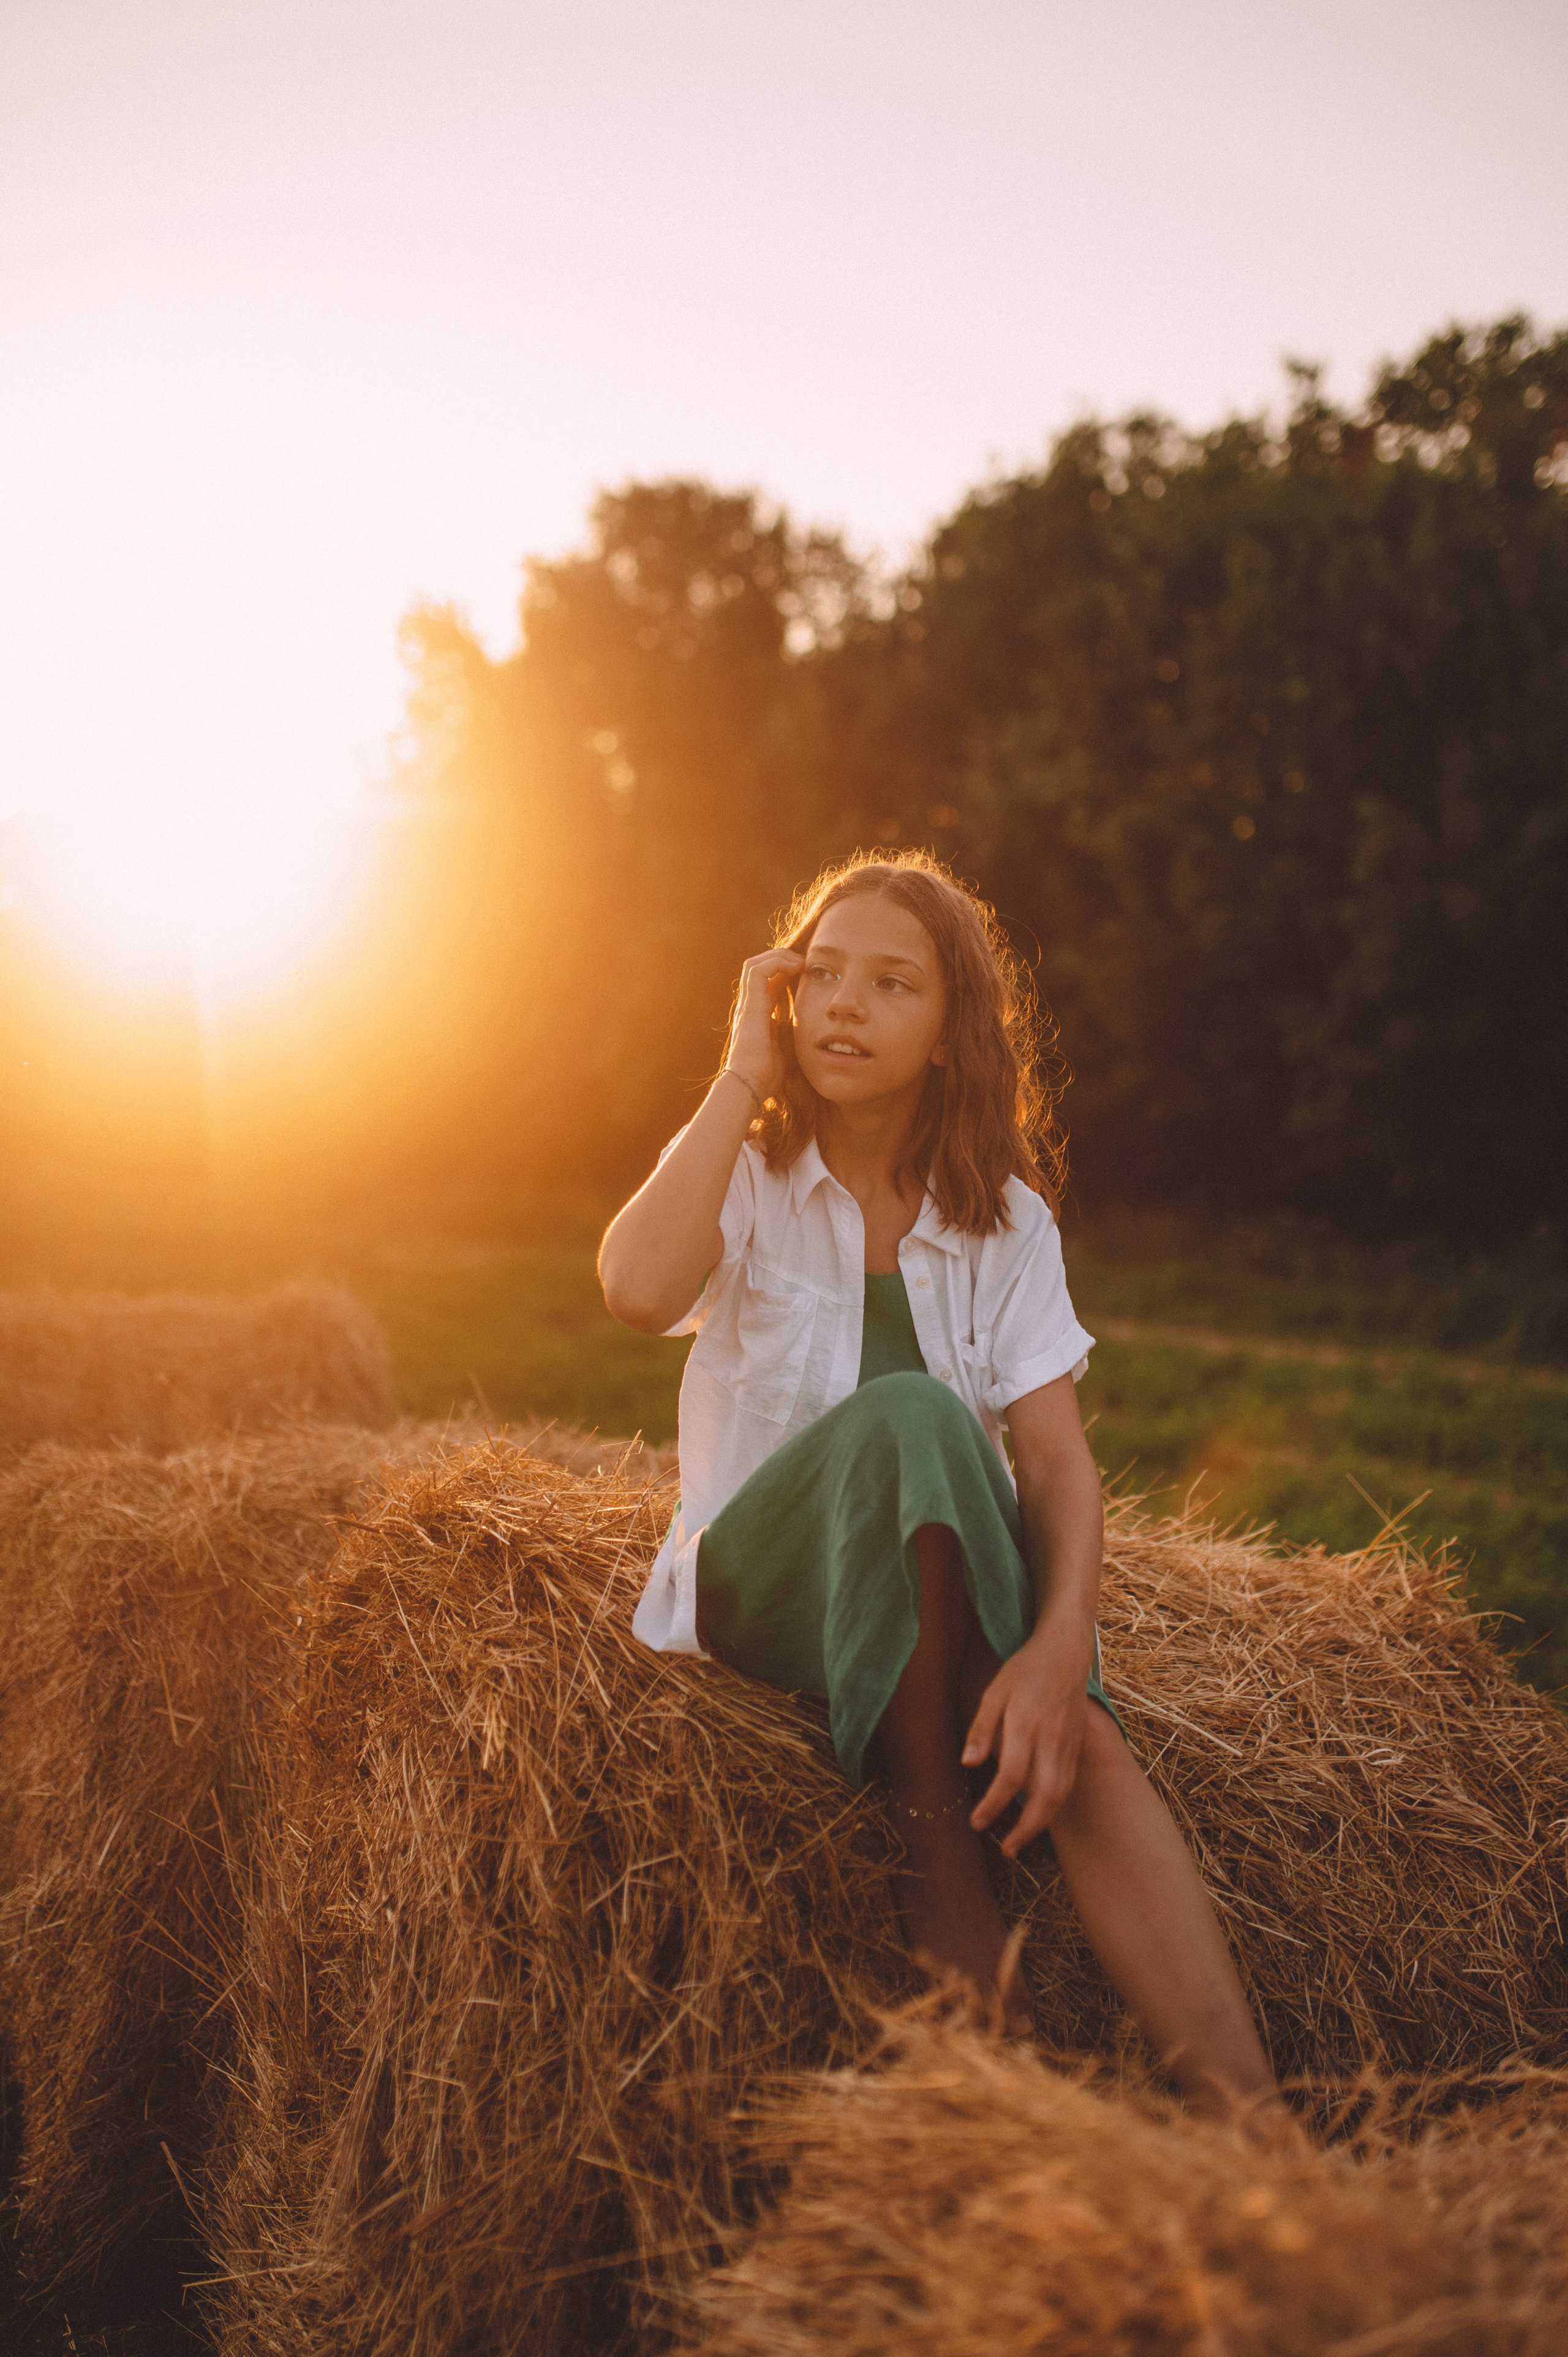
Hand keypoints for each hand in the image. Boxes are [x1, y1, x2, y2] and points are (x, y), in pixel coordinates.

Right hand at [723, 948, 803, 1101]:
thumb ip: (789, 1036)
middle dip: (781, 959)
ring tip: (799, 961)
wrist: (750, 1085)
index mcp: (757, 1015)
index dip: (785, 972)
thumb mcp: (784, 1049)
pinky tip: (795, 967)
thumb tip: (807, 1032)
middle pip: (759, 969)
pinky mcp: (750, 1005)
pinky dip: (776, 962)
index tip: (807, 971)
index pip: (768, 983)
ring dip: (778, 956)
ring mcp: (747, 1004)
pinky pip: (757, 971)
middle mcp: (749, 1006)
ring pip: (755, 964)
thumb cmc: (766, 1075)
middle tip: (804, 962)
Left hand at [962, 1631, 1091, 1858]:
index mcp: (1027, 1724)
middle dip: (1026, 1829)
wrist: (1066, 1653)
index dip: (993, 1804)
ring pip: (1060, 1795)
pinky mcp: (1076, 1747)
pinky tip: (1037, 1816)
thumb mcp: (995, 1691)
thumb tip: (968, 1763)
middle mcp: (1051, 1740)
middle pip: (1045, 1796)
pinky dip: (1053, 1807)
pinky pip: (1067, 1784)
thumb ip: (981, 1728)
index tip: (976, 1823)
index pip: (1010, 1776)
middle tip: (1005, 1850)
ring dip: (1041, 1824)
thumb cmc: (1024, 1671)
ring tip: (1018, 1842)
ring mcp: (1068, 1745)